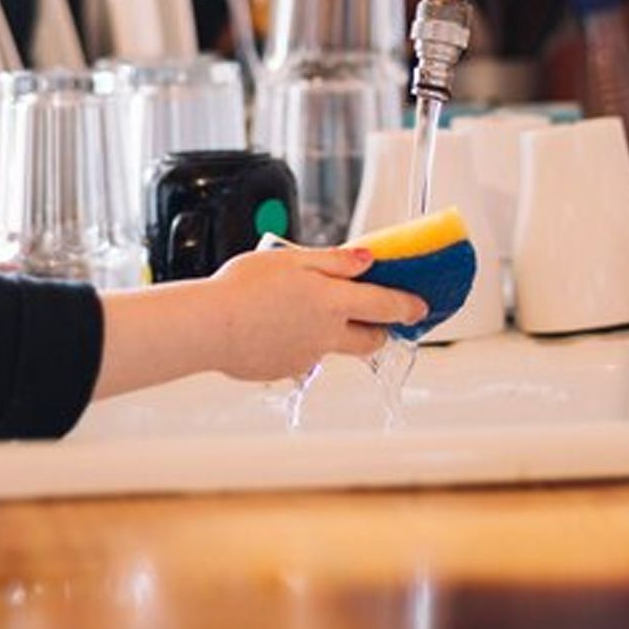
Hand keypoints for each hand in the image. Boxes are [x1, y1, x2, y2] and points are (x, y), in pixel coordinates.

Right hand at [203, 245, 426, 381]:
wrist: (208, 326)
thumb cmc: (242, 288)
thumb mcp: (291, 258)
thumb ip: (334, 261)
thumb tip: (367, 259)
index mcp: (332, 301)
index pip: (385, 306)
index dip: (408, 306)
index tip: (420, 307)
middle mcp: (326, 335)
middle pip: (370, 340)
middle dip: (379, 330)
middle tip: (374, 318)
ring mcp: (307, 357)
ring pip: (332, 347)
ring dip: (328, 333)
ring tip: (293, 310)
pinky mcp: (285, 370)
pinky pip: (300, 356)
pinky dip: (295, 343)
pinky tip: (271, 326)